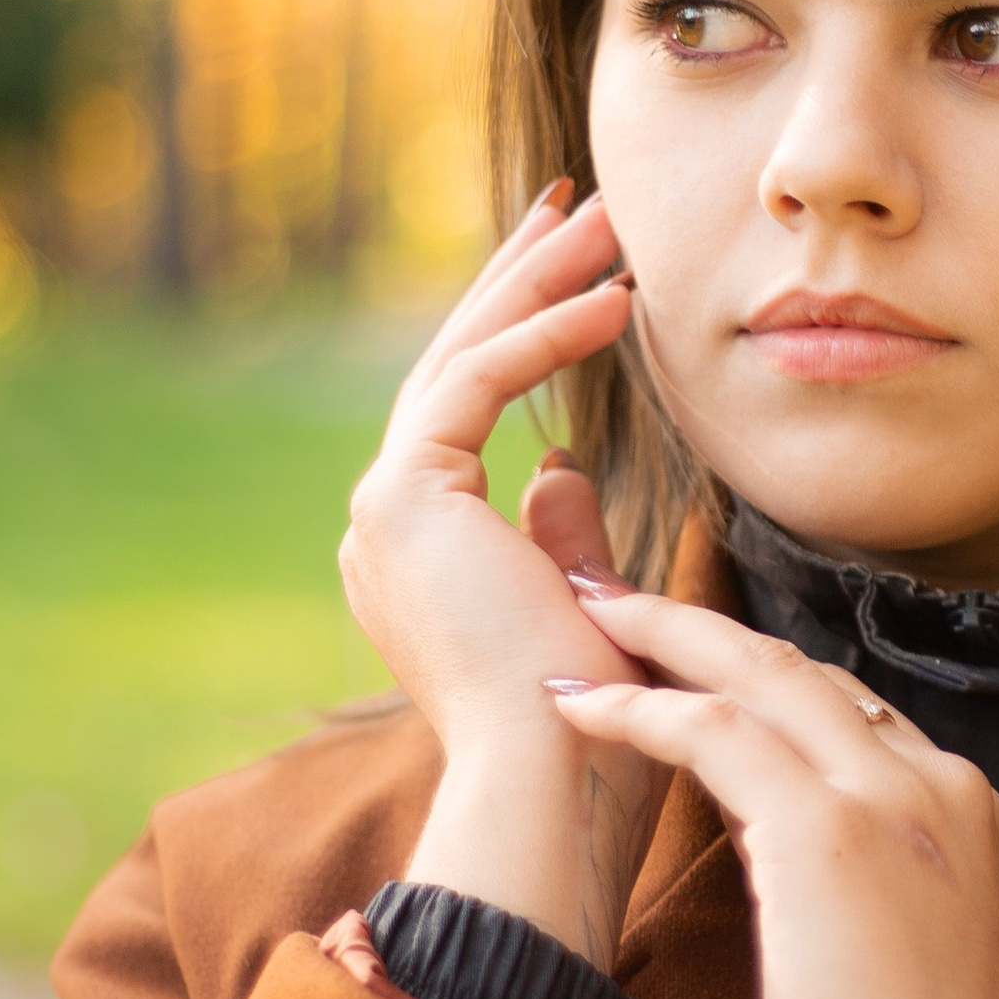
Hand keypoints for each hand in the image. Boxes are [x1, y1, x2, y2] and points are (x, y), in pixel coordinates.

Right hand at [340, 185, 664, 962]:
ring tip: (609, 226)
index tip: (586, 273)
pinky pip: (475, 387)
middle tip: (576, 206)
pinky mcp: (403, 499)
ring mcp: (384, 511)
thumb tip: (561, 465)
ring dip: (536, 283)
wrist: (548, 792)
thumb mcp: (588, 609)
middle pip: (453, 368)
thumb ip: (565, 537)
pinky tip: (614, 302)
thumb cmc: (590, 733)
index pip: (469, 412)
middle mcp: (386, 527)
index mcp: (420, 555)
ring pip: (458, 360)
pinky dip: (546, 338)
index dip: (524, 329)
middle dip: (520, 279)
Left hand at [541, 586, 998, 998]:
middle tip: (615, 596)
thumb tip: (805, 883)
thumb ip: (872, 883)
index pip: (846, 707)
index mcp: (958, 804)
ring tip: (583, 618)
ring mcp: (887, 797)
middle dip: (700, 624)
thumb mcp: (911, 946)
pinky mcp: (829, 832)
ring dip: (660, 639)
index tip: (691, 661)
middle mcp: (932, 780)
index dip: (756, 675)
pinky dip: (640, 708)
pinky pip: (714, 732)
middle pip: (800, 667)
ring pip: (757, 676)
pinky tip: (580, 704)